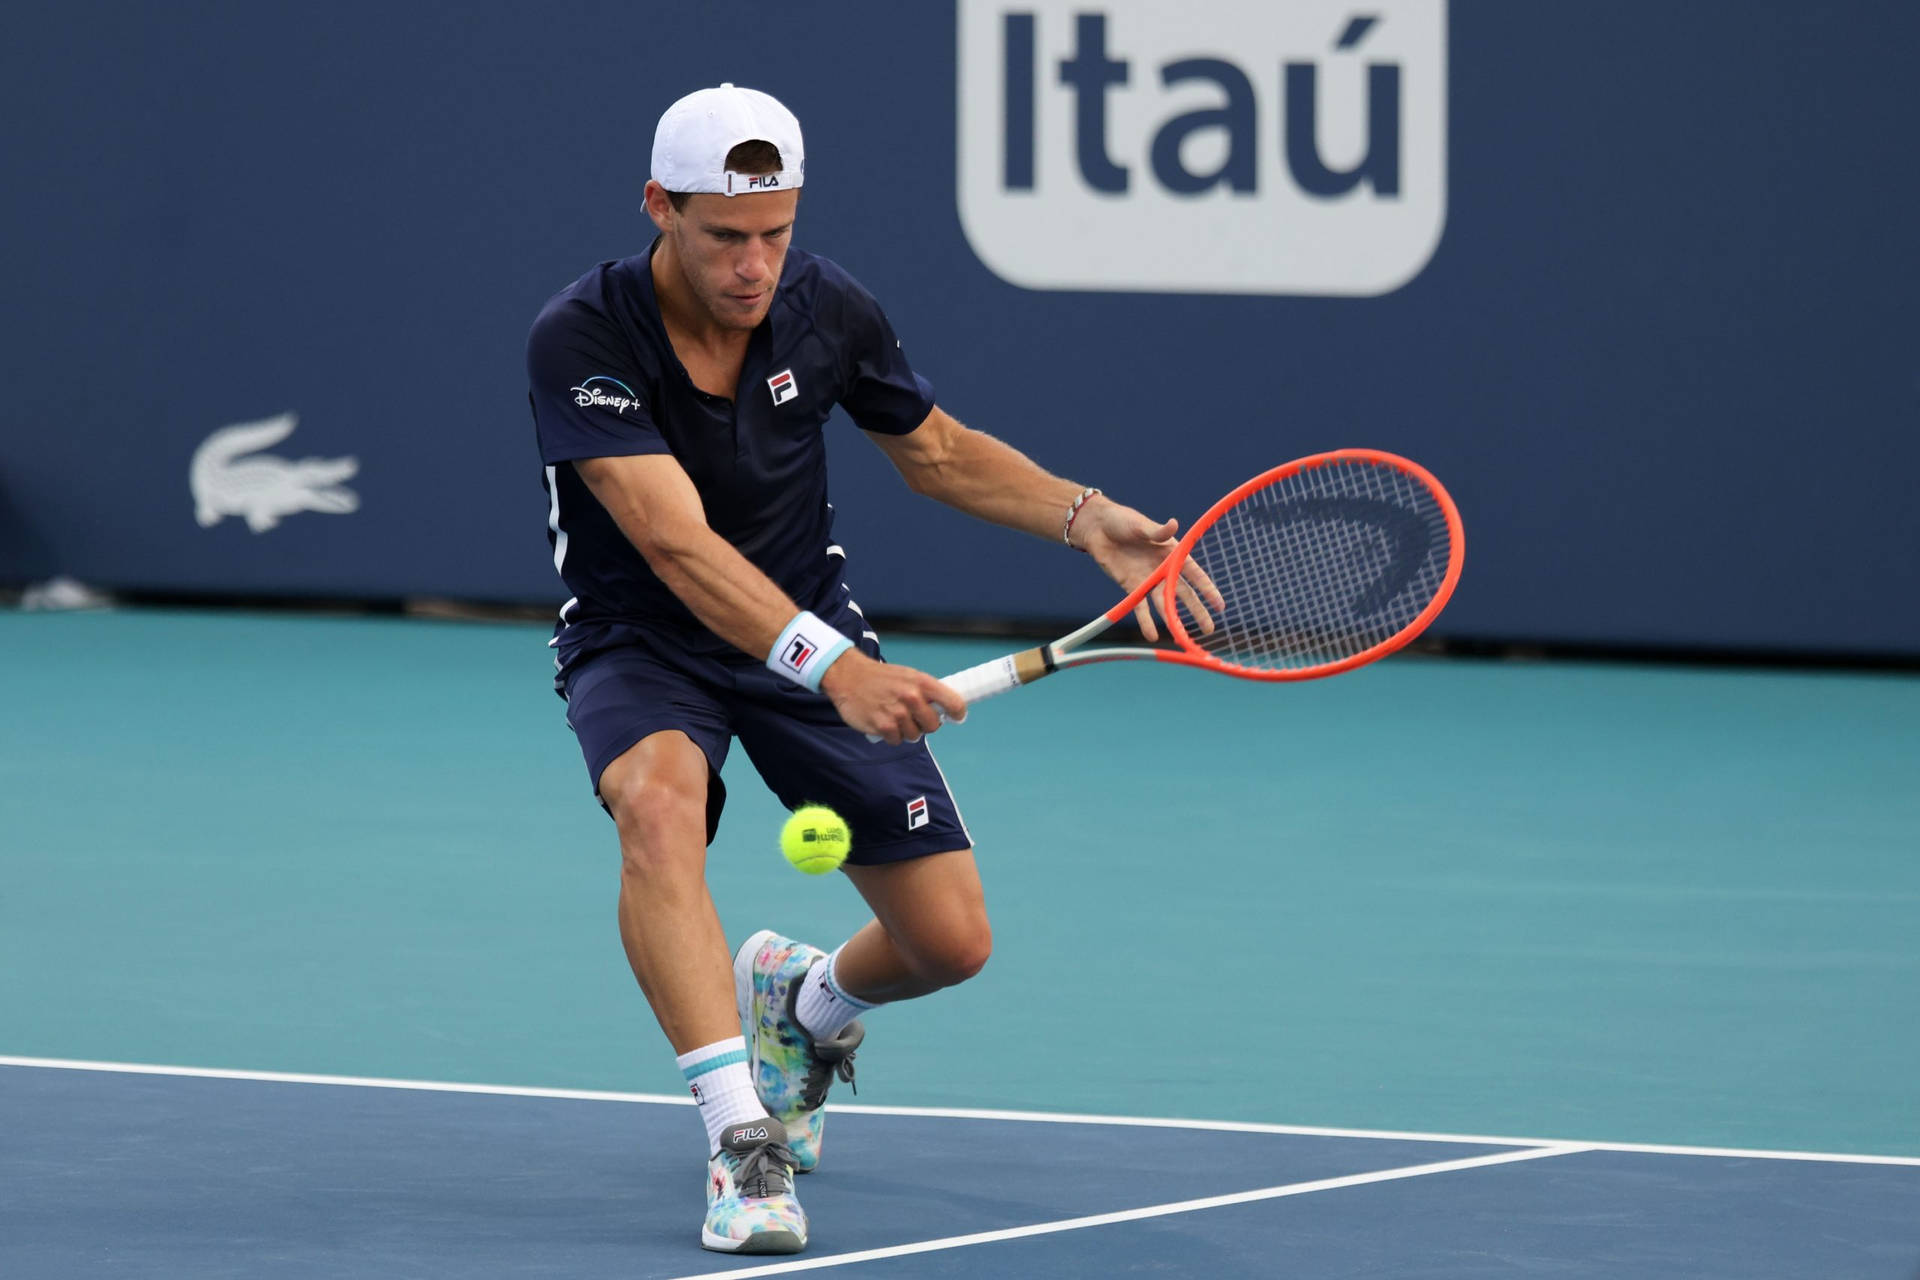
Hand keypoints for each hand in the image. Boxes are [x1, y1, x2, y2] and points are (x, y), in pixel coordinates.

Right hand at [818, 649, 966, 743]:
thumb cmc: (881, 677)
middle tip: (913, 717)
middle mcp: (912, 697)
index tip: (955, 717)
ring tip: (893, 716)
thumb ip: (926, 691)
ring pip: (914, 735)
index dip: (957, 714)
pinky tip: (883, 722)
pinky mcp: (883, 726)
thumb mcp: (908, 675)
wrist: (848, 676)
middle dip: (925, 724)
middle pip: (933, 725)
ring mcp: (897, 713)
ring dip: (905, 730)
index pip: (954, 703)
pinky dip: (891, 735)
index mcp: (922, 682)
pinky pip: (896, 740)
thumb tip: (945, 709)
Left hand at [1072, 495, 1225, 641]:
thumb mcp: (1140, 526)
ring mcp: (1148, 579)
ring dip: (1173, 619)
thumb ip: (1157, 531)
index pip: (1194, 573)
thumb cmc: (1122, 521)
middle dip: (1196, 611)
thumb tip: (1173, 524)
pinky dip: (1145, 621)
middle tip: (1209, 629)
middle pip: (1183, 593)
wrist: (1097, 528)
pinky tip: (1151, 635)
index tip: (1220, 605)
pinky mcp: (1131, 586)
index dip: (1207, 589)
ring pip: (1164, 603)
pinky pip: (1140, 606)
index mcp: (1171, 552)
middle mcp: (1163, 569)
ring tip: (1182, 637)